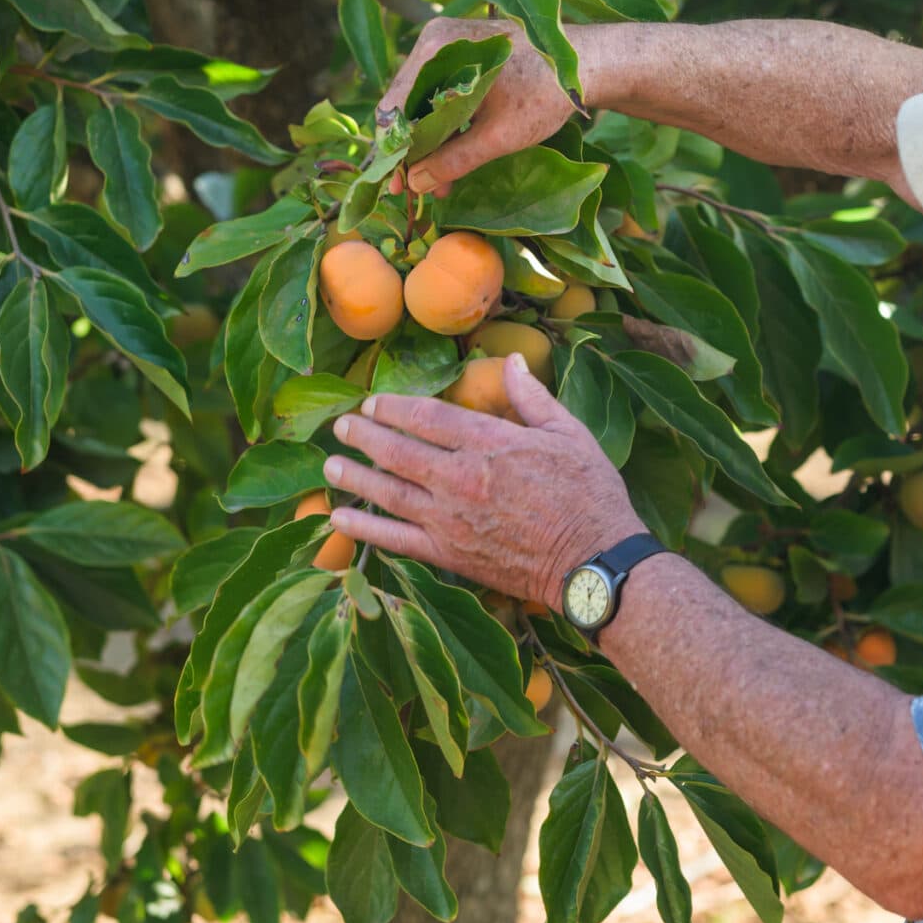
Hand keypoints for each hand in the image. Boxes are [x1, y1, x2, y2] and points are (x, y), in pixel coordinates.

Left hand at [322, 356, 643, 606]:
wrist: (592, 561)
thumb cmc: (588, 494)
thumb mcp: (568, 433)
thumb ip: (532, 397)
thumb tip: (512, 360)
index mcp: (489, 443)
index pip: (427, 416)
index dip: (394, 406)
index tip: (373, 401)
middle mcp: (461, 478)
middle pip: (398, 450)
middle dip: (364, 435)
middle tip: (342, 426)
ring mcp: (450, 519)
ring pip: (388, 492)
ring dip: (354, 477)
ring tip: (330, 466)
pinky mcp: (448, 555)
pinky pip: (395, 540)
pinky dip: (364, 529)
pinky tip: (339, 518)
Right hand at [377, 15, 585, 195]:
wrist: (588, 62)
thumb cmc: (546, 94)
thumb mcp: (499, 136)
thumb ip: (454, 161)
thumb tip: (415, 184)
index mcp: (438, 50)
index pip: (396, 106)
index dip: (393, 150)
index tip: (393, 186)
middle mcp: (435, 40)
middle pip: (406, 104)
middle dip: (411, 150)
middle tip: (413, 191)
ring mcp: (448, 44)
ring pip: (423, 102)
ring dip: (428, 142)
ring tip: (437, 184)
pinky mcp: (463, 54)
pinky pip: (440, 93)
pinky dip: (444, 126)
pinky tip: (451, 159)